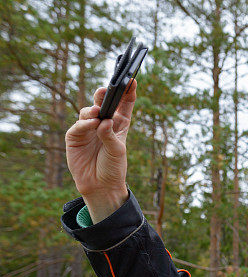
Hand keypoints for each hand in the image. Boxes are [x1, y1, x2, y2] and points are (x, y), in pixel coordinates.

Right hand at [65, 80, 136, 222]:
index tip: (132, 80)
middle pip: (104, 103)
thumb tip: (104, 121)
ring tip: (99, 112)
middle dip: (105, 94)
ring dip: (94, 110)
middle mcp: (103, 123)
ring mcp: (88, 128)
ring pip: (89, 111)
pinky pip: (79, 125)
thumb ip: (111, 135)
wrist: (100, 185)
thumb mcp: (117, 151)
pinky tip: (92, 124)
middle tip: (107, 89)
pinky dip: (85, 123)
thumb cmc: (113, 167)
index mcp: (119, 124)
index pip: (124, 105)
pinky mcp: (75, 136)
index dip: (128, 92)